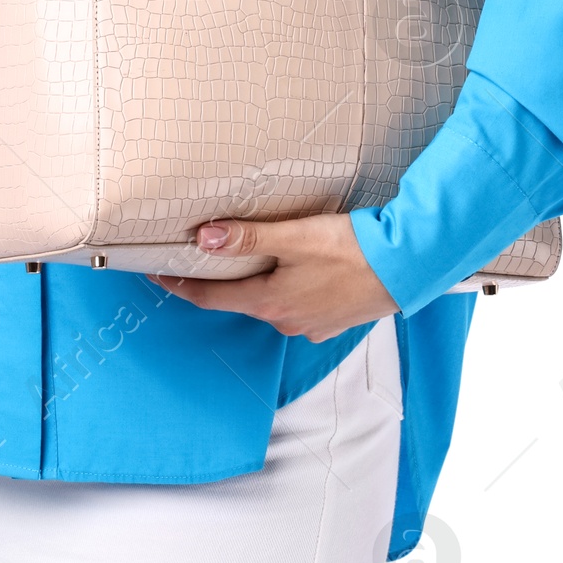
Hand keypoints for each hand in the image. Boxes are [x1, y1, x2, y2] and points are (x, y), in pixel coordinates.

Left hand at [147, 213, 400, 342]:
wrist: (406, 268)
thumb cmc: (352, 251)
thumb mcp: (293, 237)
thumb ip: (247, 237)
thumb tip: (202, 238)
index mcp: (269, 303)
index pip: (209, 297)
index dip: (180, 285)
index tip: (156, 274)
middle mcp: (286, 322)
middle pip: (240, 299)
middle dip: (221, 280)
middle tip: (202, 255)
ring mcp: (311, 325)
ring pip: (271, 301)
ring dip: (258, 283)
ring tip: (254, 257)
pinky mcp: (333, 320)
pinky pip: (299, 305)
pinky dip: (289, 289)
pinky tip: (298, 270)